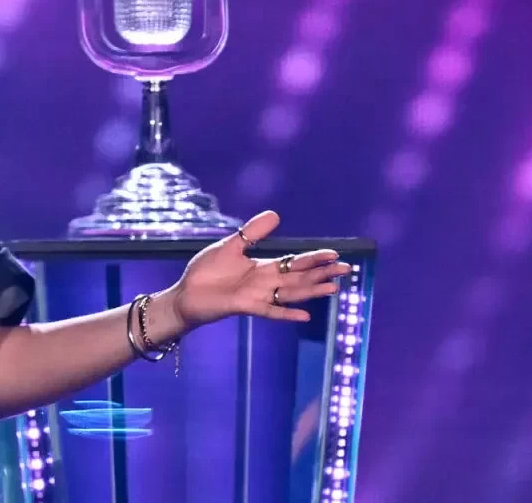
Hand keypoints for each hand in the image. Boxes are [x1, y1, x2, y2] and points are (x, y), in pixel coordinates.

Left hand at [169, 210, 350, 328]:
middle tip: (346, 269)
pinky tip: (304, 316)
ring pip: (290, 293)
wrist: (186, 294)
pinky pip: (270, 311)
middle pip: (299, 278)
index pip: (294, 262)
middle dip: (322, 273)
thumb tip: (276, 214)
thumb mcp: (230, 247)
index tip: (334, 253)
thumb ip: (251, 233)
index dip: (313, 258)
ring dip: (311, 291)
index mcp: (262, 268)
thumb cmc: (206, 272)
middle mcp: (265, 283)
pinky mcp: (244, 306)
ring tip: (333, 288)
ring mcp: (257, 296)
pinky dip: (286, 313)